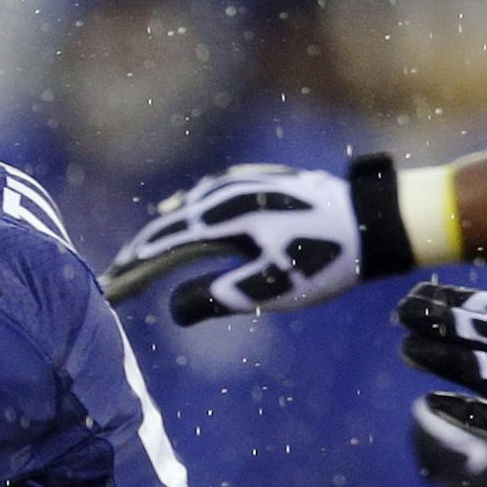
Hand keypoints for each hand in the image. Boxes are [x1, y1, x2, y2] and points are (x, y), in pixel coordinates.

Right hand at [103, 158, 418, 324]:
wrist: (374, 220)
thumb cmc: (323, 259)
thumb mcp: (269, 290)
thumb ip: (216, 299)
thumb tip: (172, 308)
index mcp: (221, 220)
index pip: (162, 243)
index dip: (134, 264)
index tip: (111, 284)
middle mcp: (226, 194)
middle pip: (170, 222)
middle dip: (142, 248)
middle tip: (119, 272)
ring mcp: (245, 182)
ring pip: (189, 204)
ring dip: (164, 227)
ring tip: (144, 247)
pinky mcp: (263, 179)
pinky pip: (212, 191)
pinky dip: (191, 206)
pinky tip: (188, 209)